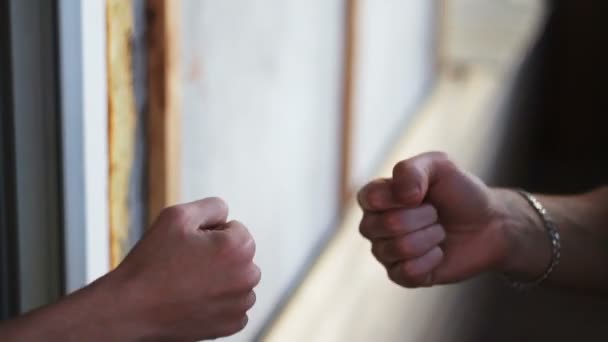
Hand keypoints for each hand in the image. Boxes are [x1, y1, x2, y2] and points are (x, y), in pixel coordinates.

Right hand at [109, 197, 260, 340]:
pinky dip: (218, 303)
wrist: (131, 309)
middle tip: (187, 265)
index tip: (189, 247)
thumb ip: (212, 206)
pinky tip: (194, 301)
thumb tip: (227, 215)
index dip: (210, 234)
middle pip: (239, 255)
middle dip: (219, 256)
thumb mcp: (177, 216)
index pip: (235, 229)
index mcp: (240, 247)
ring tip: (188, 284)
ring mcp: (241, 304)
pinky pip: (232, 305)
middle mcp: (248, 276)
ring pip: (236, 280)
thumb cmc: (152, 262)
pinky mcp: (232, 325)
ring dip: (220, 279)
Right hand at [358, 152, 507, 287]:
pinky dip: (432, 260)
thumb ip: (412, 169)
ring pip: (399, 249)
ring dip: (431, 237)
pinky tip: (438, 252)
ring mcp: (385, 252)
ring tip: (439, 231)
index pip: (370, 198)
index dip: (400, 197)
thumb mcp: (440, 166)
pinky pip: (407, 273)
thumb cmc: (460, 192)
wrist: (488, 225)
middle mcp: (374, 225)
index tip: (421, 193)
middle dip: (423, 217)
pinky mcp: (400, 275)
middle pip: (387, 225)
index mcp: (376, 196)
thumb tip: (402, 196)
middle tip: (435, 213)